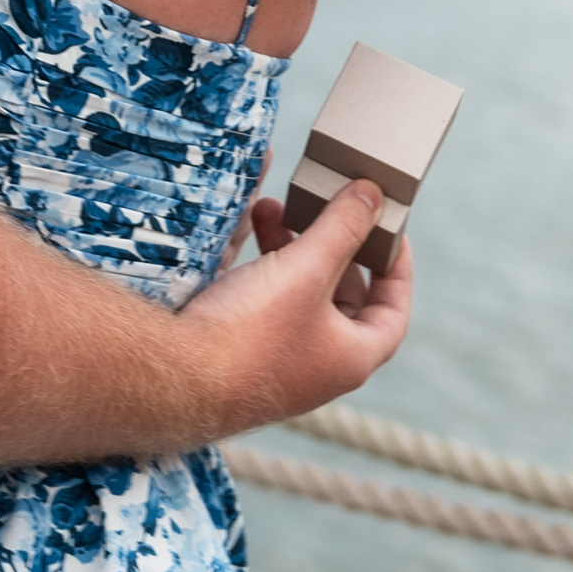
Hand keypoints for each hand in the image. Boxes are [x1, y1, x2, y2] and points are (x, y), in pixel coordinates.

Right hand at [178, 177, 412, 435]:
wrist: (176, 377)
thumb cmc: (252, 333)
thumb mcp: (307, 269)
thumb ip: (342, 228)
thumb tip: (373, 194)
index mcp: (352, 357)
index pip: (394, 312)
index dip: (396, 268)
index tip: (387, 232)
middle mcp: (321, 368)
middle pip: (343, 299)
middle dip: (331, 248)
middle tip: (322, 211)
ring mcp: (281, 365)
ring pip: (300, 298)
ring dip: (291, 252)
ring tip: (269, 211)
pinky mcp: (244, 357)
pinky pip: (267, 306)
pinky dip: (263, 271)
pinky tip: (244, 241)